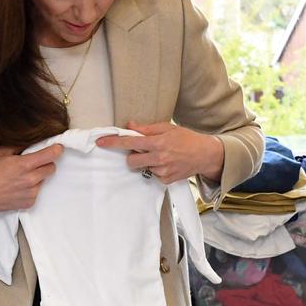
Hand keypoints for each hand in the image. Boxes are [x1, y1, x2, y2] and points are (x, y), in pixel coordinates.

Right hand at [0, 144, 62, 219]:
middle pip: (51, 168)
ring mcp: (31, 193)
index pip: (51, 155)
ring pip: (44, 180)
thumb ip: (19, 145)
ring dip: (38, 177)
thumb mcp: (0, 152)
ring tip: (21, 177)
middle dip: (45, 163)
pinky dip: (31, 188)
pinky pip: (37, 192)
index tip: (58, 148)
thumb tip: (33, 140)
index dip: (57, 150)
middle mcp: (30, 180)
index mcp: (24, 165)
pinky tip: (18, 187)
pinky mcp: (29, 203)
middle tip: (34, 163)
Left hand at [95, 121, 224, 184]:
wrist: (205, 155)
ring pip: (142, 168)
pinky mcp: (166, 180)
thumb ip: (147, 128)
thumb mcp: (168, 128)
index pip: (129, 142)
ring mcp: (163, 170)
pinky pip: (153, 175)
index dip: (113, 142)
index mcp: (157, 142)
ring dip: (146, 162)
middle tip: (143, 150)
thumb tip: (130, 126)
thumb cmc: (187, 139)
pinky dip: (156, 170)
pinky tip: (167, 164)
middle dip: (132, 156)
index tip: (100, 142)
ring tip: (161, 156)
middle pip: (131, 161)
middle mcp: (159, 158)